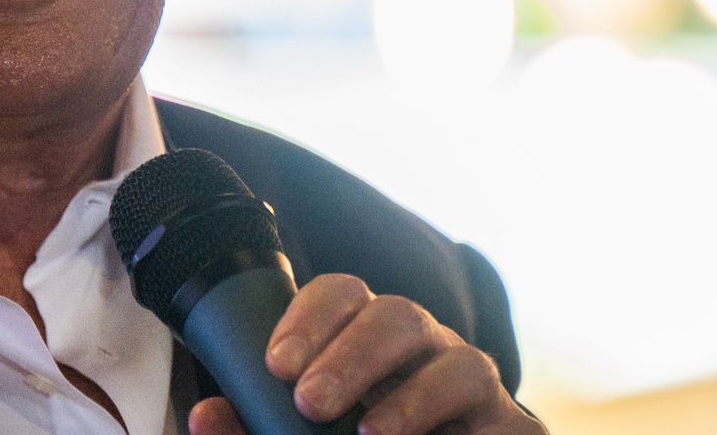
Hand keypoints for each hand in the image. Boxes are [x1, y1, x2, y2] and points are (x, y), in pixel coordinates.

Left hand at [186, 273, 544, 434]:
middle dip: (352, 354)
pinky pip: (504, 420)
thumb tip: (206, 414)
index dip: (310, 317)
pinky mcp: (511, 428)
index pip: (343, 295)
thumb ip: (254, 429)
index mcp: (368, 340)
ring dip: (412, 397)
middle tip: (309, 402)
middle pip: (397, 316)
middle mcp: (424, 350)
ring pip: (460, 360)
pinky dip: (465, 431)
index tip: (275, 364)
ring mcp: (472, 385)